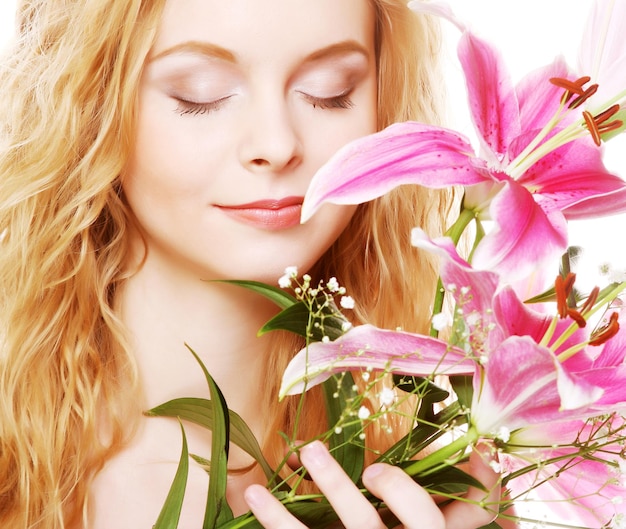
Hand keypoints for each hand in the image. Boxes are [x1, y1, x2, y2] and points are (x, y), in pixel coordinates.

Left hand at [243, 440, 499, 528]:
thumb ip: (459, 511)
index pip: (422, 518)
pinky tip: (252, 517)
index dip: (400, 489)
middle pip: (363, 527)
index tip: (373, 469)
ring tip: (254, 489)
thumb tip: (481, 455)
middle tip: (311, 448)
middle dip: (335, 485)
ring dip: (279, 521)